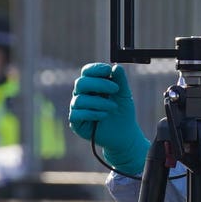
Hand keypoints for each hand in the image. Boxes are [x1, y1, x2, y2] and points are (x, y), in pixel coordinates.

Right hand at [69, 62, 150, 177]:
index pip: (87, 72)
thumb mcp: (124, 95)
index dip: (95, 69)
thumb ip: (120, 81)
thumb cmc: (122, 112)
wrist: (124, 134)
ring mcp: (77, 108)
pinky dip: (92, 114)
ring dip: (99, 102)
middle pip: (81, 83)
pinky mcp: (76, 122)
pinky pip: (77, 114)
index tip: (108, 70)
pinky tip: (104, 116)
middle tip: (115, 89)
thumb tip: (116, 67)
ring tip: (113, 107)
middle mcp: (82, 95)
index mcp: (92, 85)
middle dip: (99, 84)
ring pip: (80, 99)